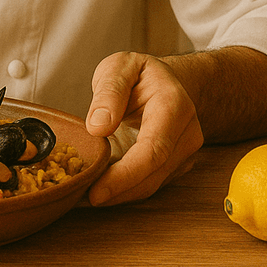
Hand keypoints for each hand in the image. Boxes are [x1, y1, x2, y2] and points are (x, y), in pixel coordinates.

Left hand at [84, 51, 202, 206]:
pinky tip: (100, 188)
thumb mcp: (119, 67)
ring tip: (83, 194)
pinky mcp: (175, 166)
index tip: (97, 192)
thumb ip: (109, 93)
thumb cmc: (140, 74)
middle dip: (117, 191)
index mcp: (174, 106)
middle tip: (79, 198)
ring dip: (118, 194)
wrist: (168, 82)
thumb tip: (98, 127)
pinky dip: (124, 190)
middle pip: (153, 175)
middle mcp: (187, 133)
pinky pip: (149, 183)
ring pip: (151, 185)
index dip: (126, 176)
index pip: (153, 150)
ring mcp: (185, 153)